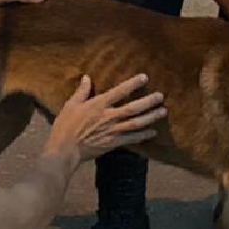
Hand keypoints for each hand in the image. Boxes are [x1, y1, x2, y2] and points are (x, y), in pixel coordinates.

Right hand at [45, 74, 165, 162]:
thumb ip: (81, 91)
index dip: (133, 84)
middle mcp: (108, 117)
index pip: (119, 91)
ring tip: (163, 112)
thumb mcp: (70, 105)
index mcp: (98, 105)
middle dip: (148, 102)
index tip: (145, 77)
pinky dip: (143, 136)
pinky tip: (153, 132)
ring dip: (150, 117)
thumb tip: (87, 77)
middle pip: (133, 108)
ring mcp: (112, 131)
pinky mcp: (113, 143)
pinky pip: (132, 139)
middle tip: (161, 96)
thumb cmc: (65, 127)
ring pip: (136, 123)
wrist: (64, 150)